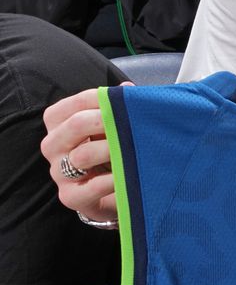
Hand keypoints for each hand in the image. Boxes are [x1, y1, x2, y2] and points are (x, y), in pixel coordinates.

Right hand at [41, 87, 123, 220]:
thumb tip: (128, 87)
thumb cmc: (110, 151)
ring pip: (82, 156)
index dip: (103, 99)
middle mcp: (52, 145)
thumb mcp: (113, 126)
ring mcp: (58, 172)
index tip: (126, 100)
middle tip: (133, 123)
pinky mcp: (70, 197)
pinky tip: (128, 176)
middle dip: (108, 121)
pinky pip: (90, 187)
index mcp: (58, 123)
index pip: (76, 103)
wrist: (111, 191)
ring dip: (113, 150)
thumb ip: (119, 106)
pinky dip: (112, 181)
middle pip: (76, 125)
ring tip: (134, 149)